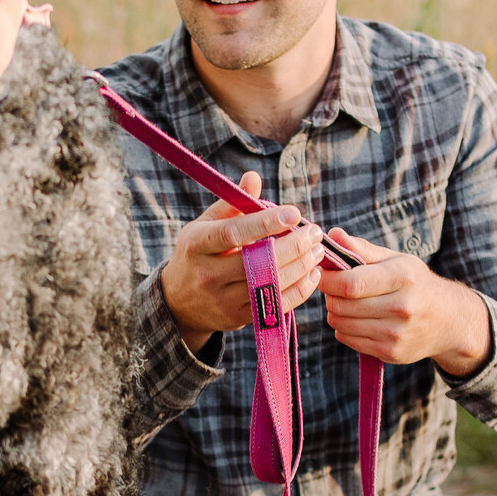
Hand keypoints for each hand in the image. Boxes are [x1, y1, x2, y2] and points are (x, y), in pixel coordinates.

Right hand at [159, 172, 324, 349]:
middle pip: (257, 262)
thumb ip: (232, 203)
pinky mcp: (238, 318)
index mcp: (198, 245)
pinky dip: (300, 290)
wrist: (179, 301)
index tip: (294, 213)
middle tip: (314, 232)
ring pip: (271, 285)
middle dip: (293, 246)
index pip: (233, 233)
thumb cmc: (198, 253)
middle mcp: (208, 274)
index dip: (265, 222)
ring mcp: (223, 299)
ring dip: (302, 267)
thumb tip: (253, 178)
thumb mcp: (204, 225)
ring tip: (317, 250)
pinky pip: (276, 306)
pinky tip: (311, 274)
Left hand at [318, 230, 492, 376]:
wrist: (450, 321)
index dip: (327, 279)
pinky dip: (344, 328)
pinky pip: (347, 339)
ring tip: (349, 302)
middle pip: (341, 305)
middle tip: (337, 288)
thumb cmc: (416, 284)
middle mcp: (401, 307)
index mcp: (402, 278)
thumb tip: (332, 234)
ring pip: (340, 324)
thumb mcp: (396, 260)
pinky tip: (359, 319)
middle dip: (330, 295)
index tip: (321, 272)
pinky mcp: (391, 353)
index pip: (350, 284)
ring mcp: (396, 334)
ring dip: (335, 312)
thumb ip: (361, 249)